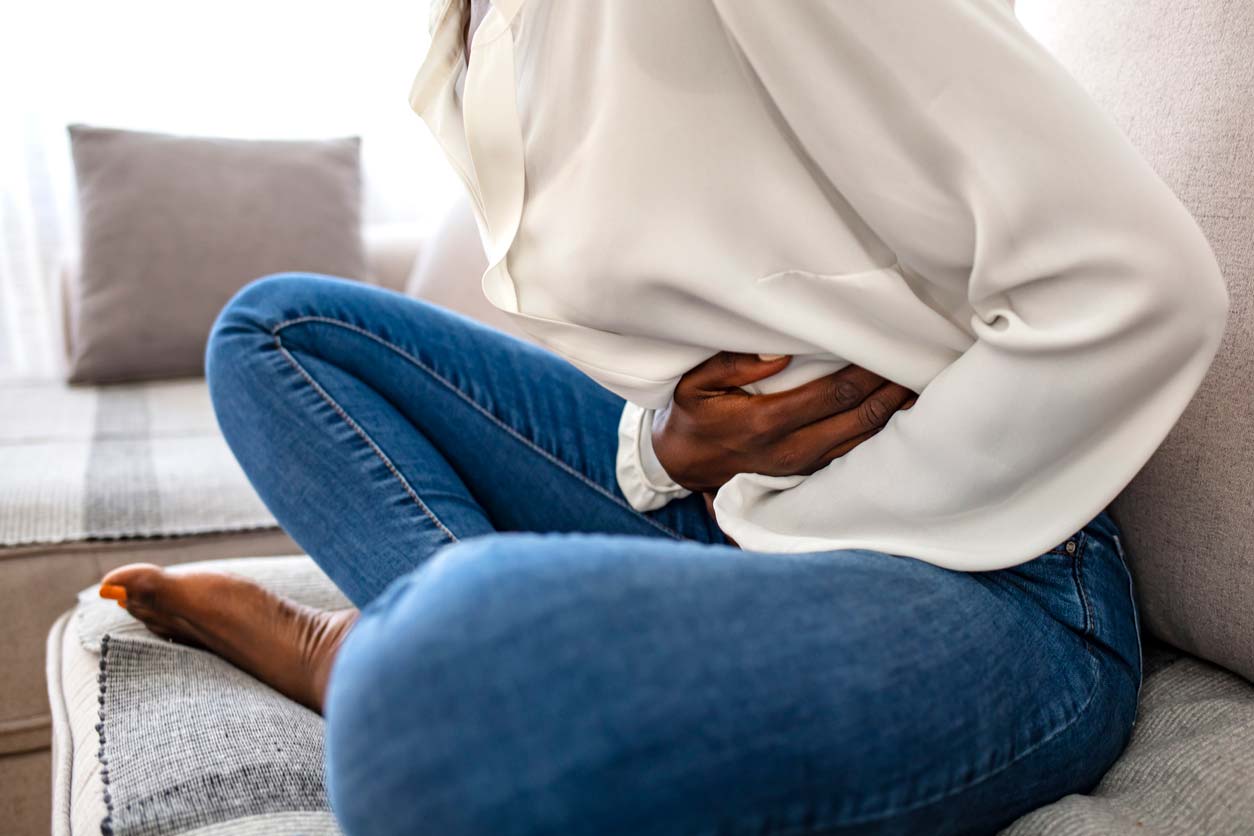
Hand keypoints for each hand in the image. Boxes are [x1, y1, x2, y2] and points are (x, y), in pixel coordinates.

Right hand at [651, 352, 917, 494]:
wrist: (682, 465)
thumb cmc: (691, 416)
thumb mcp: (694, 383)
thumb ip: (734, 364)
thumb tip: (780, 351)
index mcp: (764, 422)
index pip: (832, 394)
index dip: (867, 373)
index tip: (889, 348)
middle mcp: (789, 448)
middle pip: (857, 417)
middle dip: (891, 390)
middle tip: (919, 362)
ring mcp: (801, 466)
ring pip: (862, 440)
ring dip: (892, 414)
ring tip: (919, 386)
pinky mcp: (806, 473)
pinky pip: (852, 454)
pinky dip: (878, 433)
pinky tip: (896, 414)